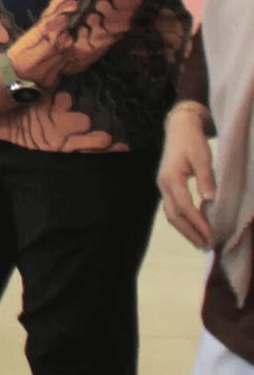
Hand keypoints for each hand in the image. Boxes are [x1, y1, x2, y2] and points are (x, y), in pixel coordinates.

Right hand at [159, 103, 216, 248]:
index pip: (184, 206)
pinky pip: (173, 208)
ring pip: (171, 214)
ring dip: (185, 230)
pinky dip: (183, 221)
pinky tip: (194, 227)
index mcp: (171, 178)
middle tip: (206, 246)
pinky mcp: (167, 187)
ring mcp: (163, 186)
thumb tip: (210, 200)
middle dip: (190, 232)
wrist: (179, 128)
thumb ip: (205, 178)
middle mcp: (163, 185)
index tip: (211, 235)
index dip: (197, 222)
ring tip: (200, 242)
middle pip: (173, 215)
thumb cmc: (192, 141)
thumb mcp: (202, 157)